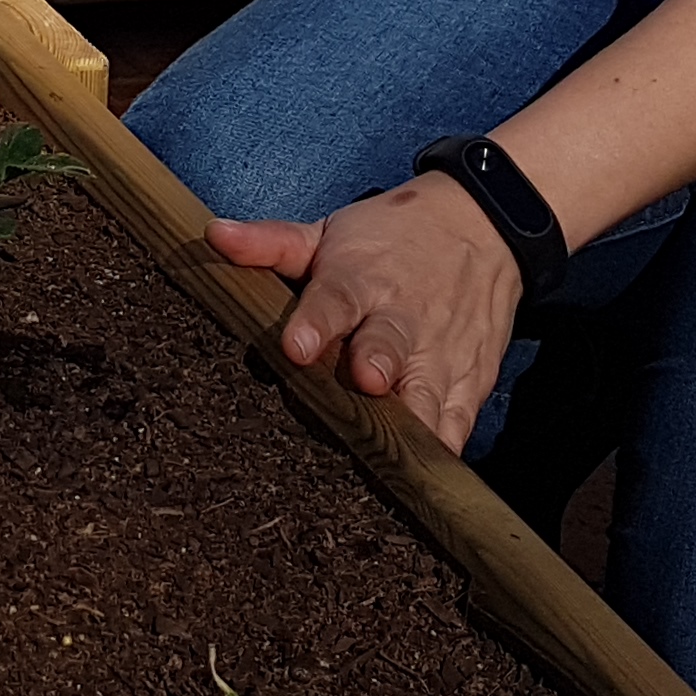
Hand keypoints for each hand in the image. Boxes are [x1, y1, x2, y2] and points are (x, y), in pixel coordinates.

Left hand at [207, 173, 524, 450]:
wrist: (480, 225)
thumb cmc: (390, 238)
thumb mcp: (330, 233)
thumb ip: (272, 244)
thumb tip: (215, 235)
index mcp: (360, 279)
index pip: (334, 298)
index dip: (316, 322)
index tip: (296, 345)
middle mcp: (403, 317)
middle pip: (389, 344)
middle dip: (378, 363)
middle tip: (366, 382)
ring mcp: (441, 352)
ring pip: (428, 391)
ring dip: (413, 416)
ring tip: (397, 447)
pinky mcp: (470, 379)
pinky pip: (459, 419)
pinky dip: (445, 445)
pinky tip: (427, 470)